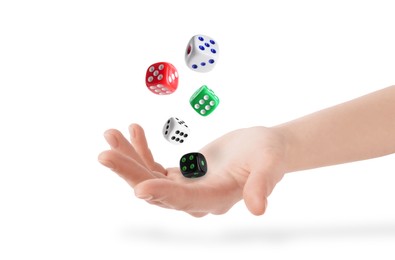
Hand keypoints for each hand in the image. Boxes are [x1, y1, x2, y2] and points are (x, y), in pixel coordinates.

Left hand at [98, 124, 286, 216]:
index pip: (186, 200)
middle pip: (157, 191)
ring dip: (128, 157)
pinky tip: (133, 129)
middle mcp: (196, 199)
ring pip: (149, 178)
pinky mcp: (180, 176)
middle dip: (130, 172)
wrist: (263, 148)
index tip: (139, 187)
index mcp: (216, 198)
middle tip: (105, 153)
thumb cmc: (268, 154)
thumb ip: (262, 184)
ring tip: (110, 133)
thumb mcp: (269, 164)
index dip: (164, 194)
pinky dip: (141, 149)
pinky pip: (153, 166)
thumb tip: (258, 209)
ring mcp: (185, 188)